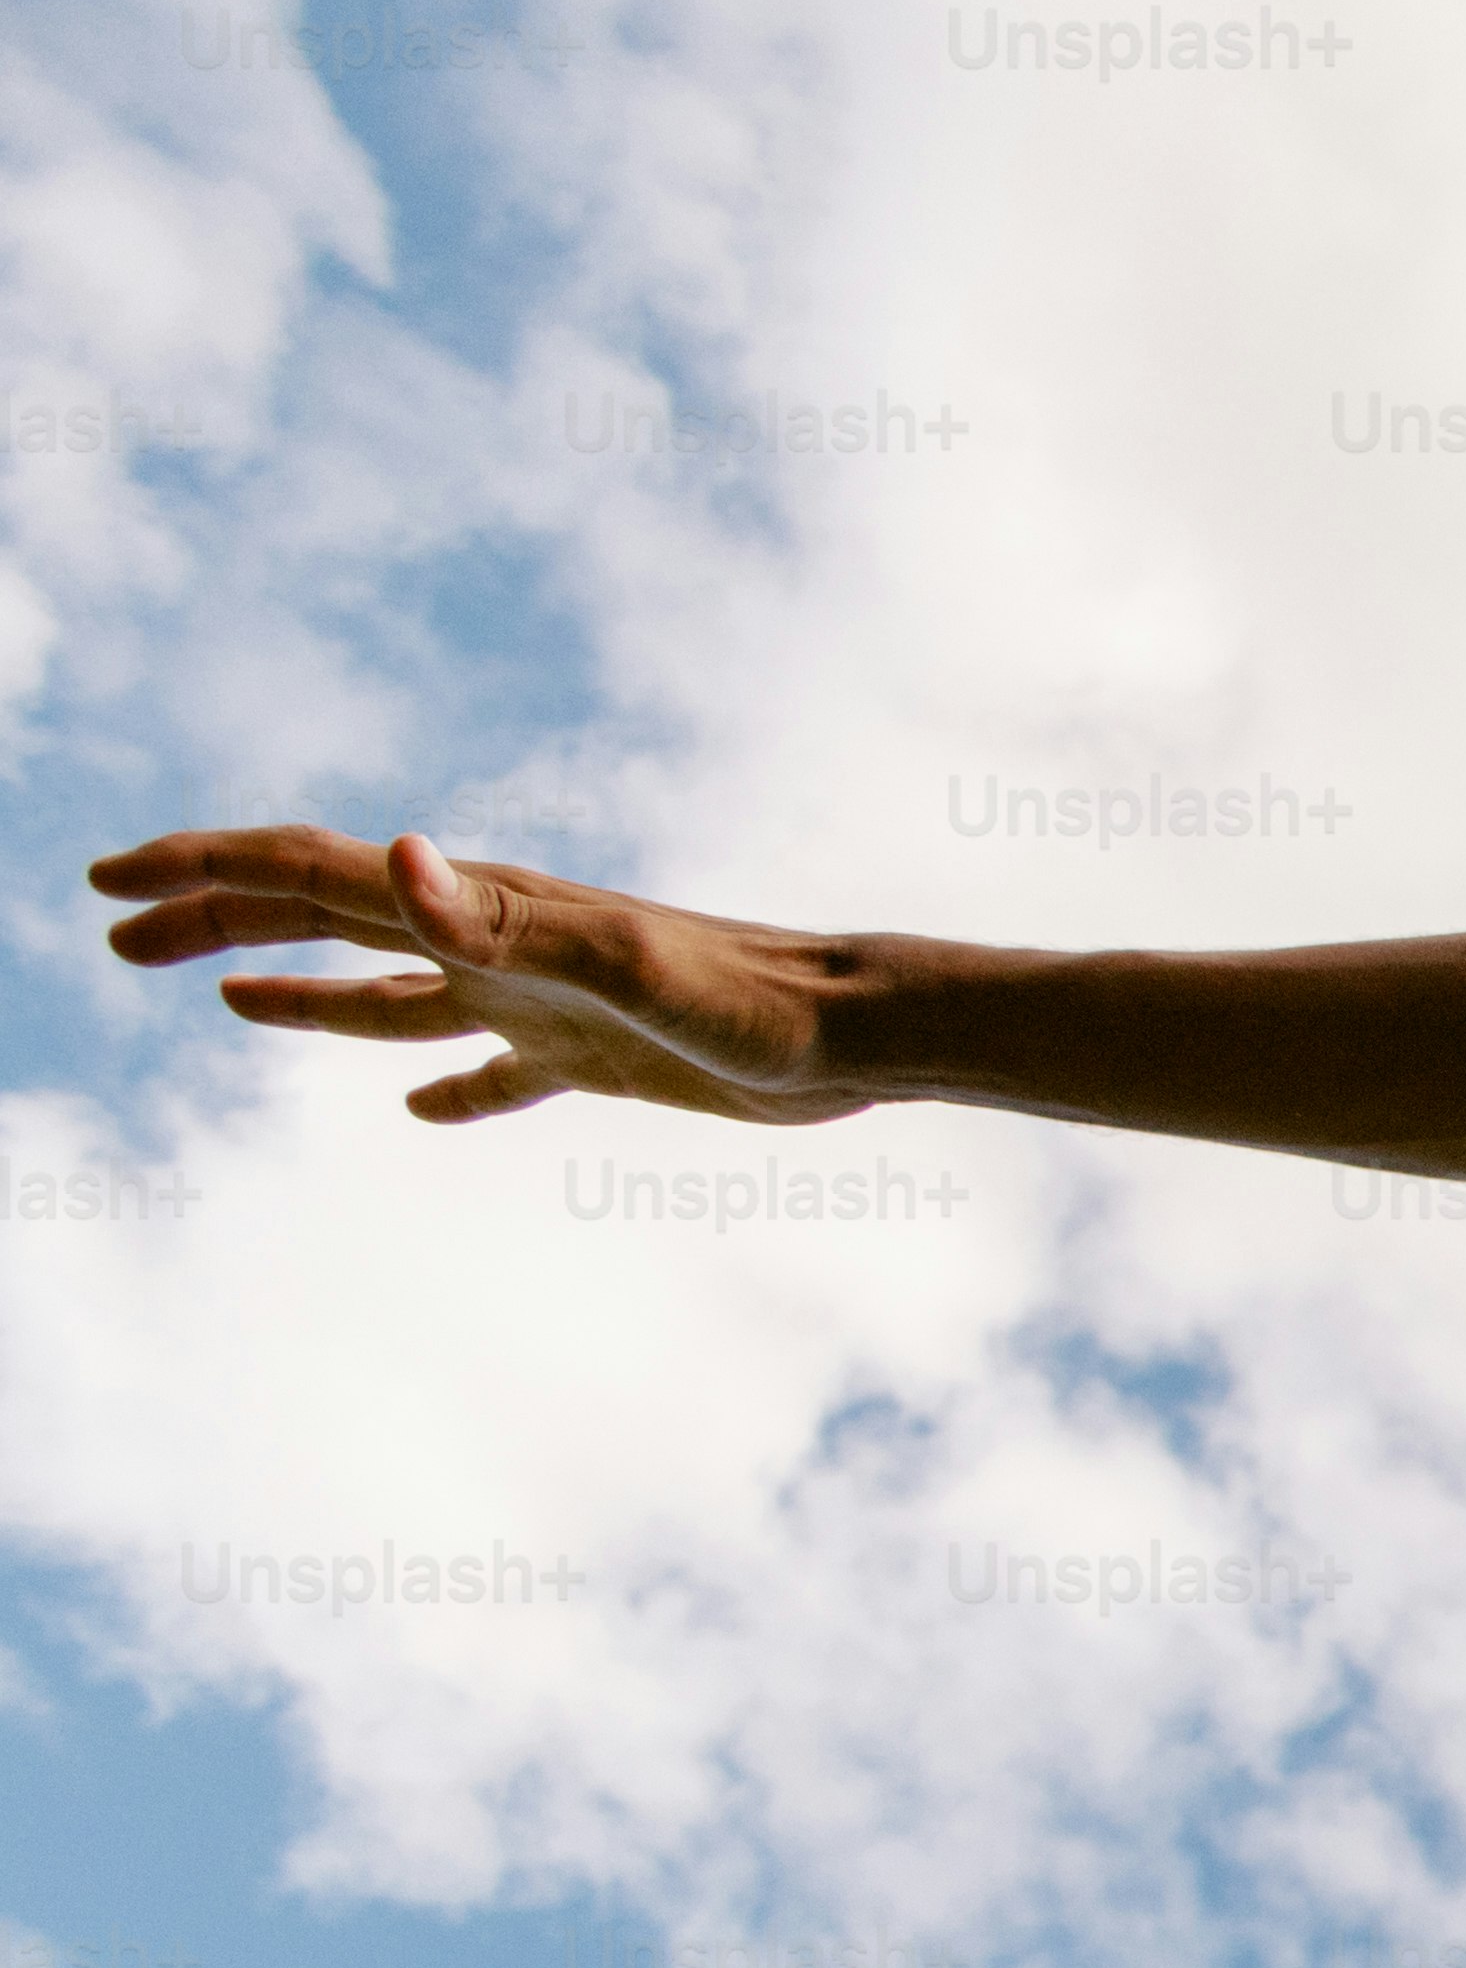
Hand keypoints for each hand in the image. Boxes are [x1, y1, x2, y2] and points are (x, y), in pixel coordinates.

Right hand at [82, 824, 859, 1126]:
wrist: (856, 1032)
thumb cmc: (749, 997)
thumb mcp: (618, 963)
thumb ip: (501, 916)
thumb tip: (388, 854)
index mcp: (481, 910)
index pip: (308, 875)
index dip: (201, 872)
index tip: (107, 883)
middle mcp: (499, 943)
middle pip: (324, 921)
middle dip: (217, 921)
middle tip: (117, 932)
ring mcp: (543, 1001)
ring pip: (391, 996)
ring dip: (301, 997)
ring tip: (227, 1001)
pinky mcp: (597, 1059)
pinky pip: (495, 1073)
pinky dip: (446, 1089)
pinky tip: (420, 1113)